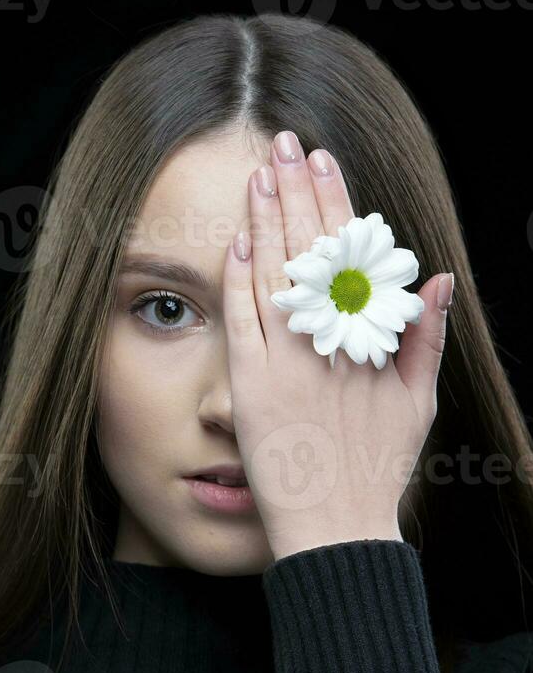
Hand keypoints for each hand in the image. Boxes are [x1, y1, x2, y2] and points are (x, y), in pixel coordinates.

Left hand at [222, 132, 450, 560]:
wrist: (335, 528)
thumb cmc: (377, 469)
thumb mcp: (418, 404)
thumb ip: (426, 338)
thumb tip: (437, 279)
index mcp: (370, 340)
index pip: (351, 254)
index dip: (337, 205)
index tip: (327, 163)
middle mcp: (330, 342)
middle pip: (311, 251)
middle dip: (298, 192)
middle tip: (287, 144)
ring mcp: (288, 361)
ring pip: (275, 275)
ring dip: (267, 219)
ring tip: (261, 172)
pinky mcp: (251, 386)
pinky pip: (242, 320)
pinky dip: (239, 279)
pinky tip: (236, 239)